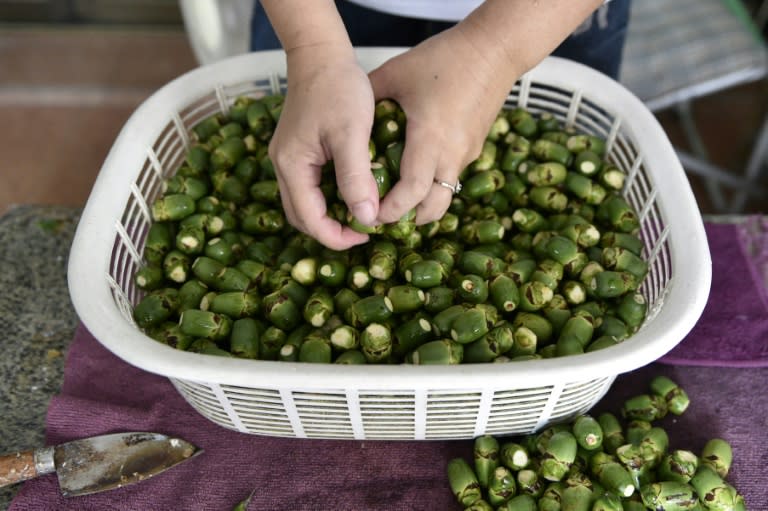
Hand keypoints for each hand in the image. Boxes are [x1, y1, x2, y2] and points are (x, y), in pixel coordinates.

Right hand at [268, 43, 378, 249]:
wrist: (321, 53)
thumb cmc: (338, 88)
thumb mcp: (351, 134)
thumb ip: (356, 177)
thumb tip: (366, 218)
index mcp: (292, 166)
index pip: (309, 220)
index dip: (337, 236)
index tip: (367, 235)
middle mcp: (284, 166)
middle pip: (302, 216)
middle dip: (332, 230)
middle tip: (366, 230)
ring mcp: (289, 158)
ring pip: (306, 202)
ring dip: (331, 215)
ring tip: (362, 214)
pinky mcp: (299, 150)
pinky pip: (311, 185)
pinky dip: (331, 197)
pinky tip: (354, 192)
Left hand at [369, 26, 522, 224]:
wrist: (495, 49)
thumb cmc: (445, 57)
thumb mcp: (395, 73)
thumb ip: (368, 98)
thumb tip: (346, 120)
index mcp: (430, 138)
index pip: (410, 192)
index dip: (390, 210)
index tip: (371, 214)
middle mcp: (453, 153)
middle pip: (432, 208)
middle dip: (406, 218)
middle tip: (382, 216)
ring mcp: (468, 154)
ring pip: (444, 196)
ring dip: (421, 204)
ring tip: (396, 200)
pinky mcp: (475, 149)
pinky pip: (451, 177)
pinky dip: (432, 184)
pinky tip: (414, 172)